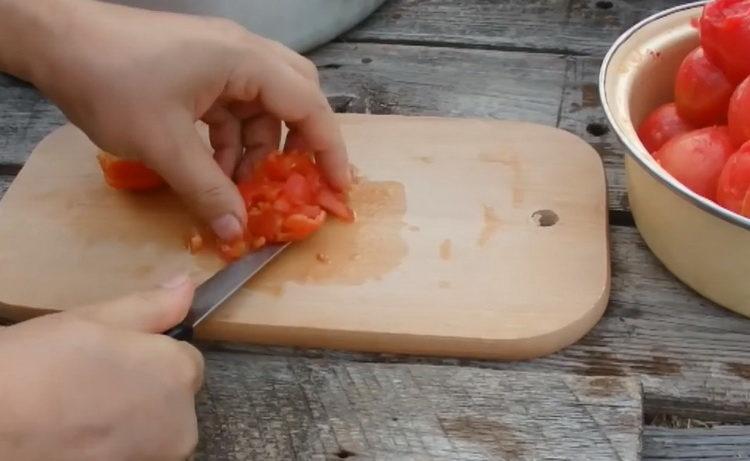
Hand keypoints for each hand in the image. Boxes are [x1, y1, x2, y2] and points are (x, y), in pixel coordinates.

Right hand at [0, 276, 203, 459]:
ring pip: (155, 429)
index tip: (114, 358)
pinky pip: (137, 452)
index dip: (150, 355)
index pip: (186, 360)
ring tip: (83, 410)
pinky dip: (117, 446)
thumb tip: (186, 287)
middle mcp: (181, 423)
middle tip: (93, 383)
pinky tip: (80, 435)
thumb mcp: (96, 320)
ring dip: (132, 420)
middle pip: (175, 398)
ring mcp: (157, 458)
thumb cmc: (39, 365)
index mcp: (179, 374)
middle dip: (145, 388)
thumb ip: (153, 307)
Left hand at [1, 0, 349, 240]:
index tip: (336, 188)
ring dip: (256, 149)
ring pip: (261, 107)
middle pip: (295, 97)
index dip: (328, 150)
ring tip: (237, 188)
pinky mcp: (198, 68)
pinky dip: (230, 141)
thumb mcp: (163, 144)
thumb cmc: (110, 80)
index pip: (308, 105)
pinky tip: (212, 170)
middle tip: (293, 182)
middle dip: (297, 144)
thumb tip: (236, 231)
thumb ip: (206, 190)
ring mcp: (219, 58)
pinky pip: (232, 108)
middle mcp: (241, 54)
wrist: (54, 40)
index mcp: (244, 60)